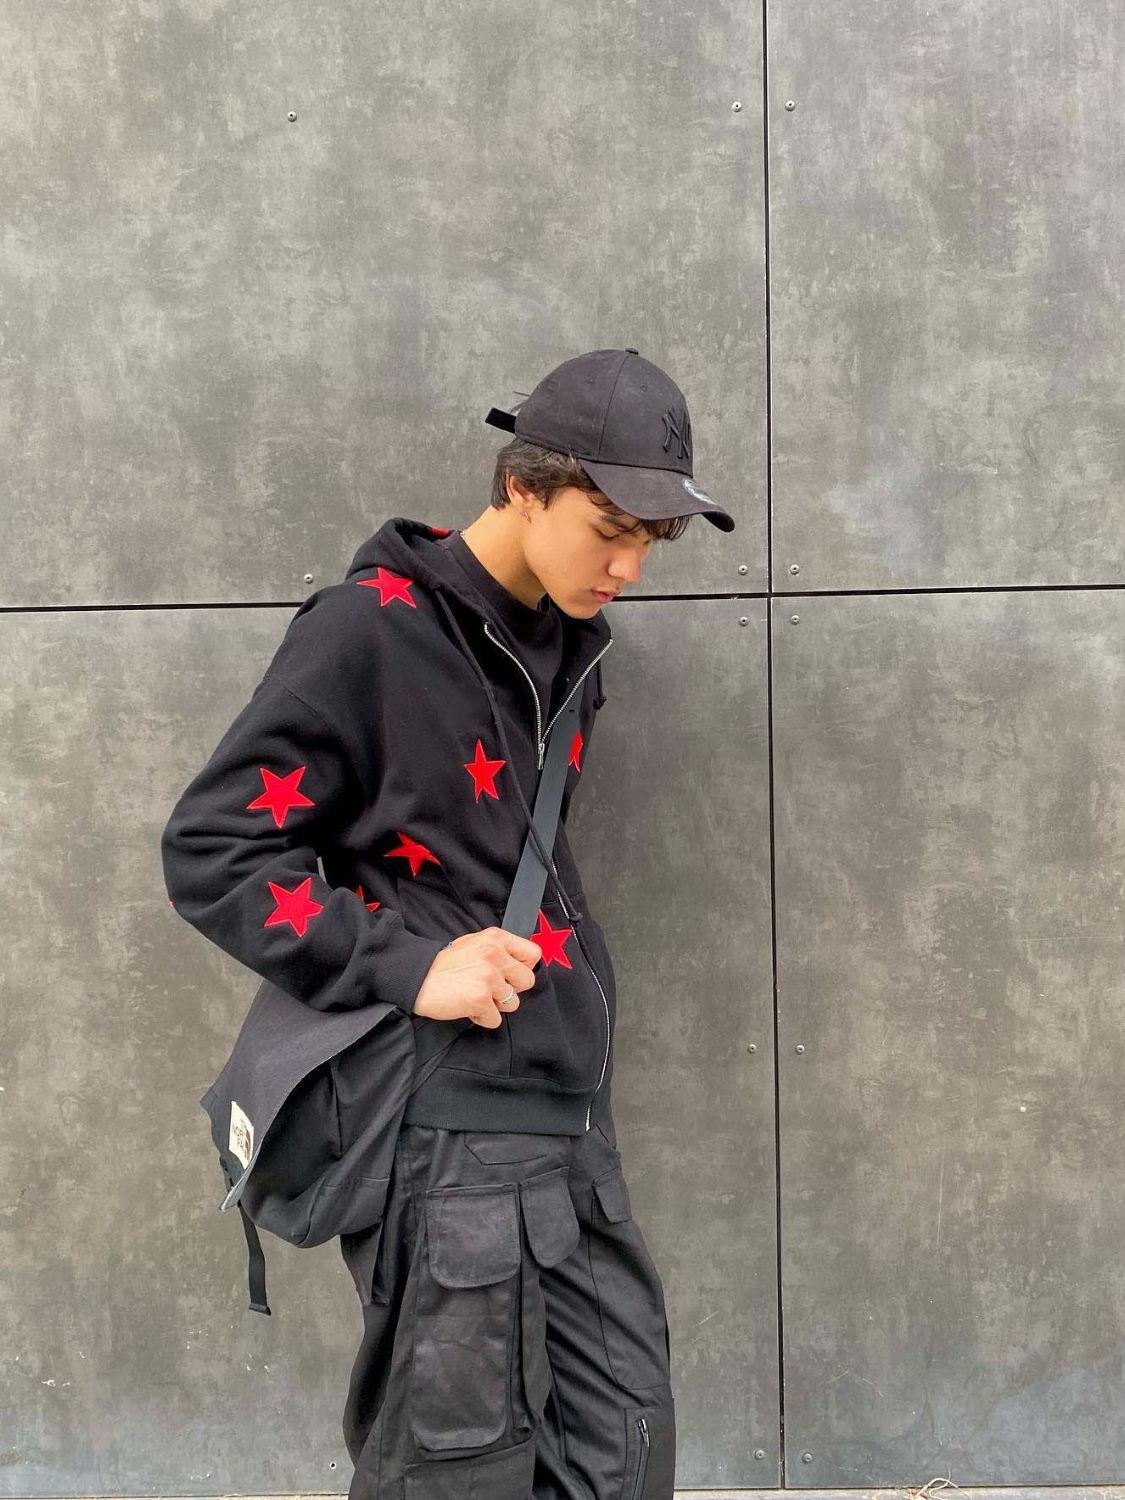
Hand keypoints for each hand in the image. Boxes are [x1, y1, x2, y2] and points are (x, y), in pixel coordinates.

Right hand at [413, 926, 542, 1028]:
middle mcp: (495, 954)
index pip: (533, 953)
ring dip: (496, 1005)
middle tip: (491, 989)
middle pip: (527, 980)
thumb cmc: (444, 965)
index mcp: (496, 938)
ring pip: (513, 1003)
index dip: (524, 967)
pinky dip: (482, 1018)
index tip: (511, 974)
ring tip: (477, 997)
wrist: (417, 977)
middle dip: (512, 989)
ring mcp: (489, 977)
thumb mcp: (473, 944)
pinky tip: (468, 1007)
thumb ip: (497, 949)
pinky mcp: (481, 998)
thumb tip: (518, 963)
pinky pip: (496, 1019)